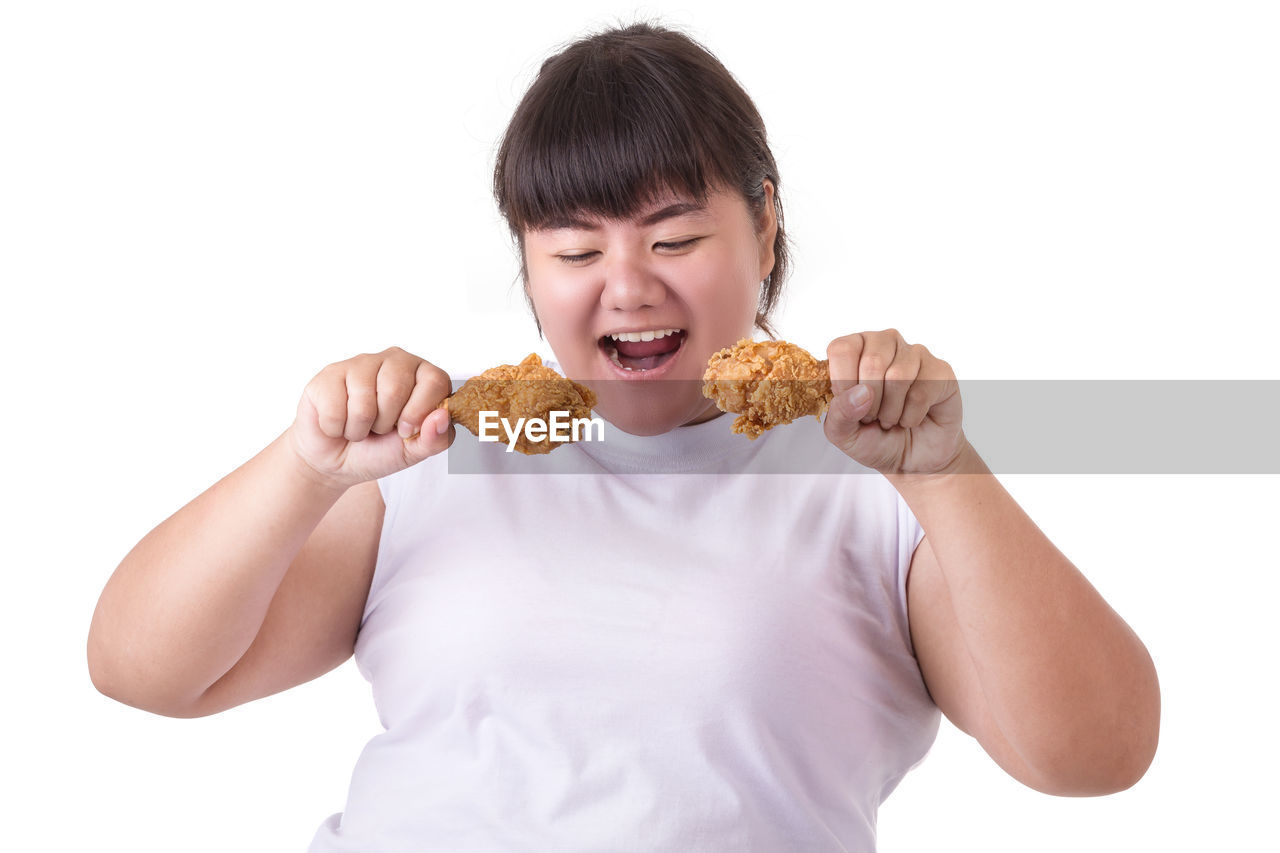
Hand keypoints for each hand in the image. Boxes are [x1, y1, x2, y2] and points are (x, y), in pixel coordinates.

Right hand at [289, 347, 453, 488]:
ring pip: (364, 400)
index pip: (435, 381)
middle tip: (379, 429)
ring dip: (360, 428)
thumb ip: (437, 438)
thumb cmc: (380, 449)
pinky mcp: (331, 373)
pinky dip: (337, 427)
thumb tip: (442, 416)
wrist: (338, 460)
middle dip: (385, 423)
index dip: (419, 412)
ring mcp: (362, 363)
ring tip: (359, 426)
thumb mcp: (415, 451)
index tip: (406, 431)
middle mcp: (395, 361)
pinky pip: (335, 407)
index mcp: (424, 376)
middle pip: (395, 389)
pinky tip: (339, 423)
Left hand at [822, 329, 967, 474]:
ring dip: (890, 412)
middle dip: (869, 403)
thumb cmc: (873, 438)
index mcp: (854, 349)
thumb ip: (839, 413)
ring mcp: (915, 354)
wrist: (911, 458)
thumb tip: (861, 393)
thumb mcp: (843, 433)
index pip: (841, 349)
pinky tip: (911, 419)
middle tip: (873, 416)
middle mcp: (885, 343)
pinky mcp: (940, 371)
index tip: (850, 406)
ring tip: (891, 419)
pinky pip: (921, 393)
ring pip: (898, 376)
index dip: (842, 384)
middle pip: (871, 362)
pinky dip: (910, 417)